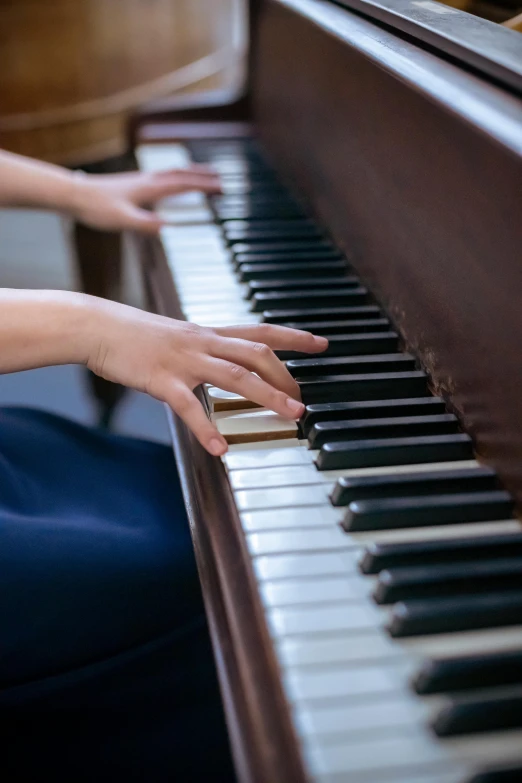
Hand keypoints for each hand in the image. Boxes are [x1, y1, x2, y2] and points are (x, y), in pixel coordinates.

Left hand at [71, 165, 220, 232]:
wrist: (74, 195)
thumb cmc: (96, 208)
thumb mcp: (122, 220)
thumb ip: (144, 223)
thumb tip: (166, 226)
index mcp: (150, 188)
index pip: (183, 184)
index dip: (204, 186)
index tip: (221, 187)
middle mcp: (148, 180)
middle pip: (181, 174)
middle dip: (202, 176)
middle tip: (220, 177)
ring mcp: (140, 181)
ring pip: (171, 173)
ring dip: (190, 174)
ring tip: (202, 175)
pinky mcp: (133, 184)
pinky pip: (161, 178)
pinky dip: (174, 178)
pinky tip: (172, 184)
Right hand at [85, 300, 327, 454]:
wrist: (98, 326)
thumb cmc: (137, 335)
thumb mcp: (179, 337)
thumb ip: (205, 350)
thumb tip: (226, 366)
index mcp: (210, 333)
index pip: (261, 330)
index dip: (294, 337)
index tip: (322, 343)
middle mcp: (204, 343)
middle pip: (257, 355)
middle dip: (287, 377)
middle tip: (303, 403)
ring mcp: (185, 360)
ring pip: (236, 376)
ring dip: (267, 396)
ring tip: (290, 416)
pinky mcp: (162, 379)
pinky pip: (189, 406)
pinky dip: (206, 428)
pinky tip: (219, 448)